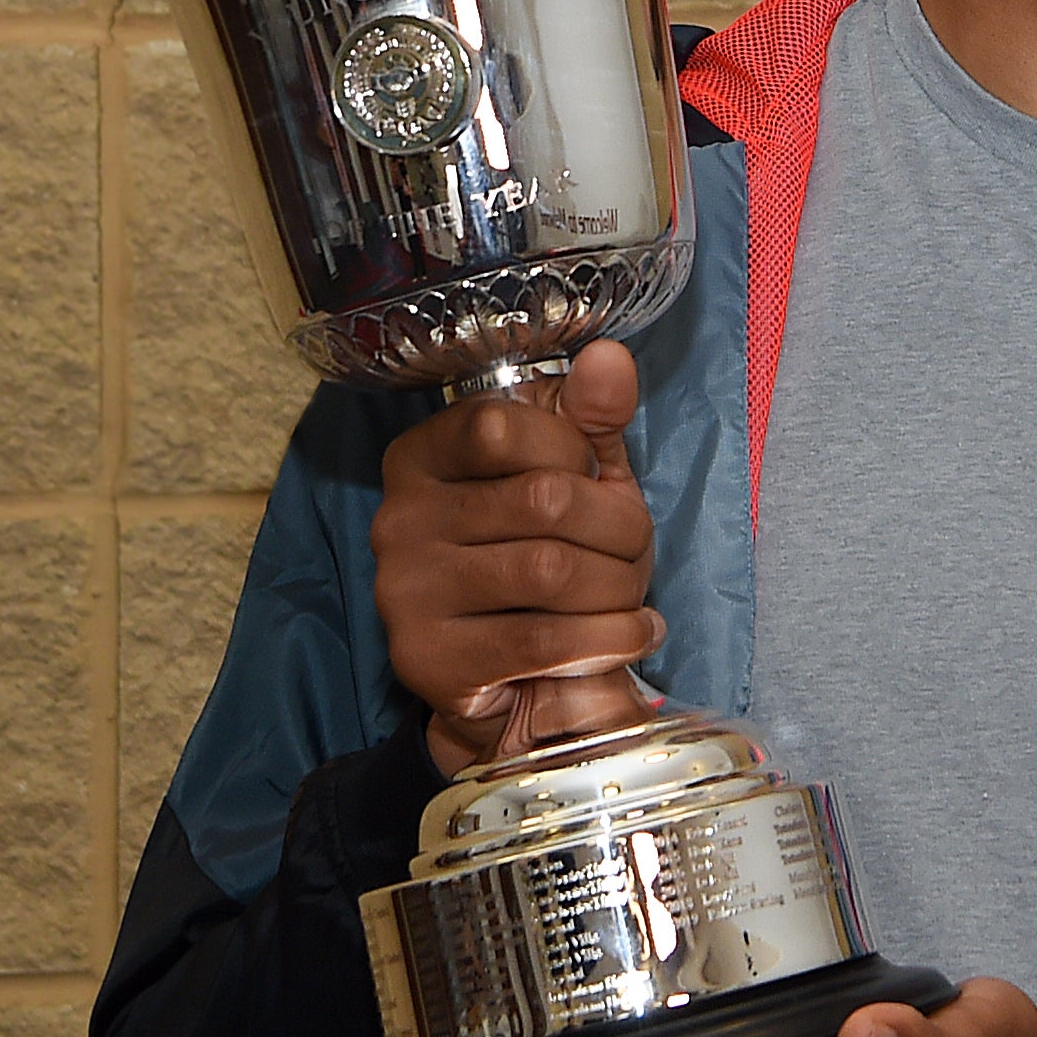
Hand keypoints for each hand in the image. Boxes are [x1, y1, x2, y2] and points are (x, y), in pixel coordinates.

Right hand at [372, 342, 660, 776]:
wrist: (514, 680)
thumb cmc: (547, 555)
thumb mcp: (576, 475)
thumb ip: (592, 414)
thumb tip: (609, 356)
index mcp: (423, 457)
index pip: (502, 426)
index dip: (571, 451)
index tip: (592, 479)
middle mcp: (399, 518)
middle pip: (542, 499)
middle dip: (621, 529)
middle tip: (637, 552)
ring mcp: (404, 591)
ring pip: (549, 571)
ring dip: (619, 587)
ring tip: (632, 596)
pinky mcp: (426, 659)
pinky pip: (542, 640)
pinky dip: (610, 637)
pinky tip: (632, 633)